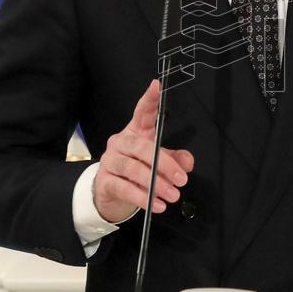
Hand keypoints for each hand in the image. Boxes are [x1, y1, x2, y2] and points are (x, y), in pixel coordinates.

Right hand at [93, 80, 193, 222]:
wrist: (110, 193)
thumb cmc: (137, 170)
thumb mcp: (159, 162)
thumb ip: (175, 159)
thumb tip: (187, 163)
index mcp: (136, 131)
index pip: (142, 111)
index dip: (149, 99)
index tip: (157, 86)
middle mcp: (121, 142)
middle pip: (142, 147)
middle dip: (164, 164)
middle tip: (181, 180)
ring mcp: (110, 161)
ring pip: (133, 168)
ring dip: (155, 183)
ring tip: (172, 194)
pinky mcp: (105, 181)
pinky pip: (124, 188)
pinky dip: (143, 198)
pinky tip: (157, 205)